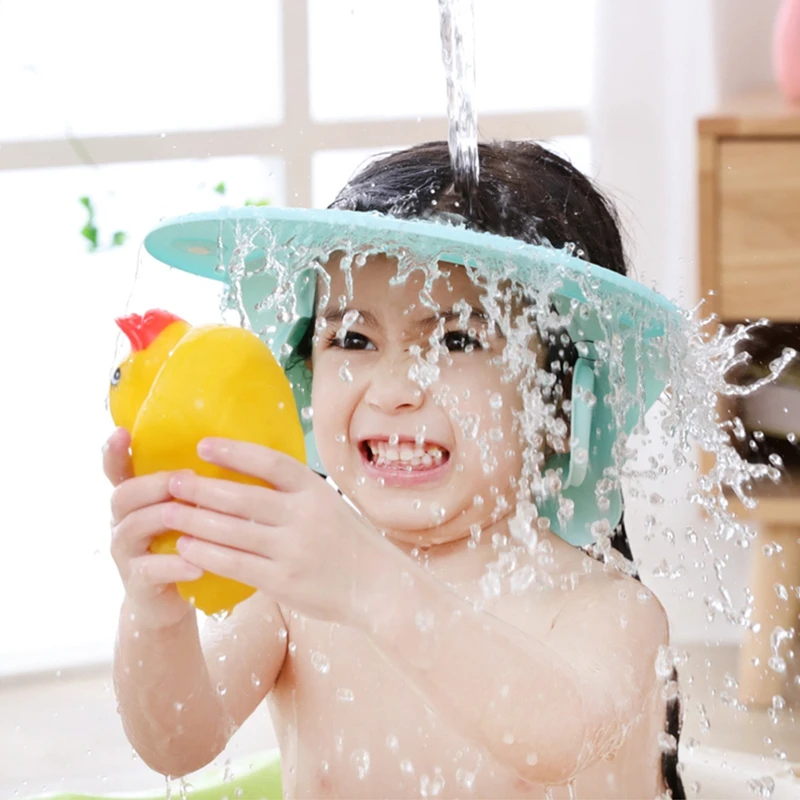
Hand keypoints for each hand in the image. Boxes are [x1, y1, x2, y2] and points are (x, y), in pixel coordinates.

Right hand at [103, 427, 202, 629]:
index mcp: (135, 500)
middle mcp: (123, 522)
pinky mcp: (138, 582)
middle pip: (123, 495)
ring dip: (164, 518)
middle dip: (153, 484)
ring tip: (192, 515)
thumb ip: (193, 487)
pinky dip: (174, 565)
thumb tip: (231, 450)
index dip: (115, 453)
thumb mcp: (186, 513)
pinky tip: (197, 564)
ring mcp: (127, 553)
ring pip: (133, 528)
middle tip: (185, 477)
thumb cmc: (185, 544)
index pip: (117, 471)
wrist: (172, 602)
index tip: (121, 432)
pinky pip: (150, 570)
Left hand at [163, 438, 383, 624]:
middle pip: (242, 498)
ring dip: (194, 521)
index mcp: (316, 491)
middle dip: (201, 489)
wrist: (380, 587)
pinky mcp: (284, 582)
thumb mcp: (329, 506)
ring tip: (165, 513)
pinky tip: (185, 547)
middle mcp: (304, 516)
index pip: (270, 463)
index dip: (235, 452)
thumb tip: (245, 477)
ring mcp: (293, 550)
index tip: (202, 445)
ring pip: (231, 532)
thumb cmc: (349, 543)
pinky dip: (206, 554)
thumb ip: (294, 494)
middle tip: (170, 481)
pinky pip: (235, 565)